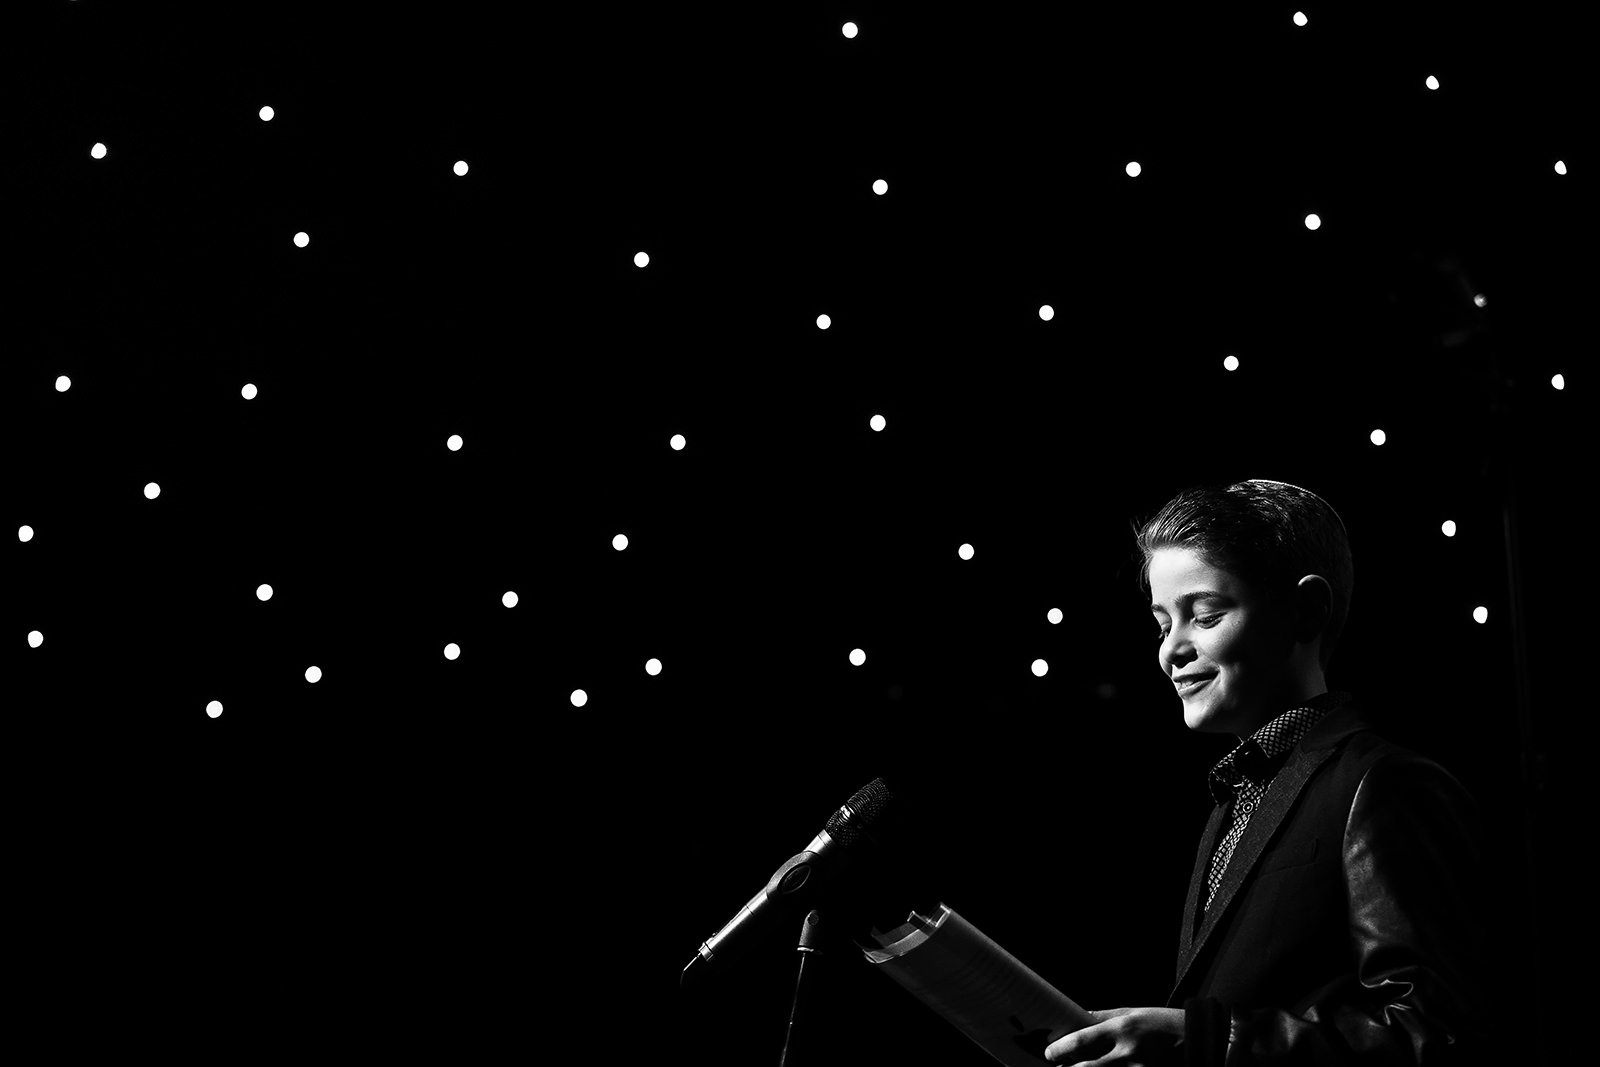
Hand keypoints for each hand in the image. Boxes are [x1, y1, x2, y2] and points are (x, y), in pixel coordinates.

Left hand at [1043, 1006, 1183, 1065]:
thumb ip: (1101, 1019)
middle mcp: (1127, 1053)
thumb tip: (1073, 1022)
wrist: (1203, 1042)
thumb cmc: (1164, 1024)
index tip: (1049, 1053)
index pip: (1080, 1042)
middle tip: (1059, 1066)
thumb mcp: (1132, 1013)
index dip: (1058, 1050)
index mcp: (1122, 1029)